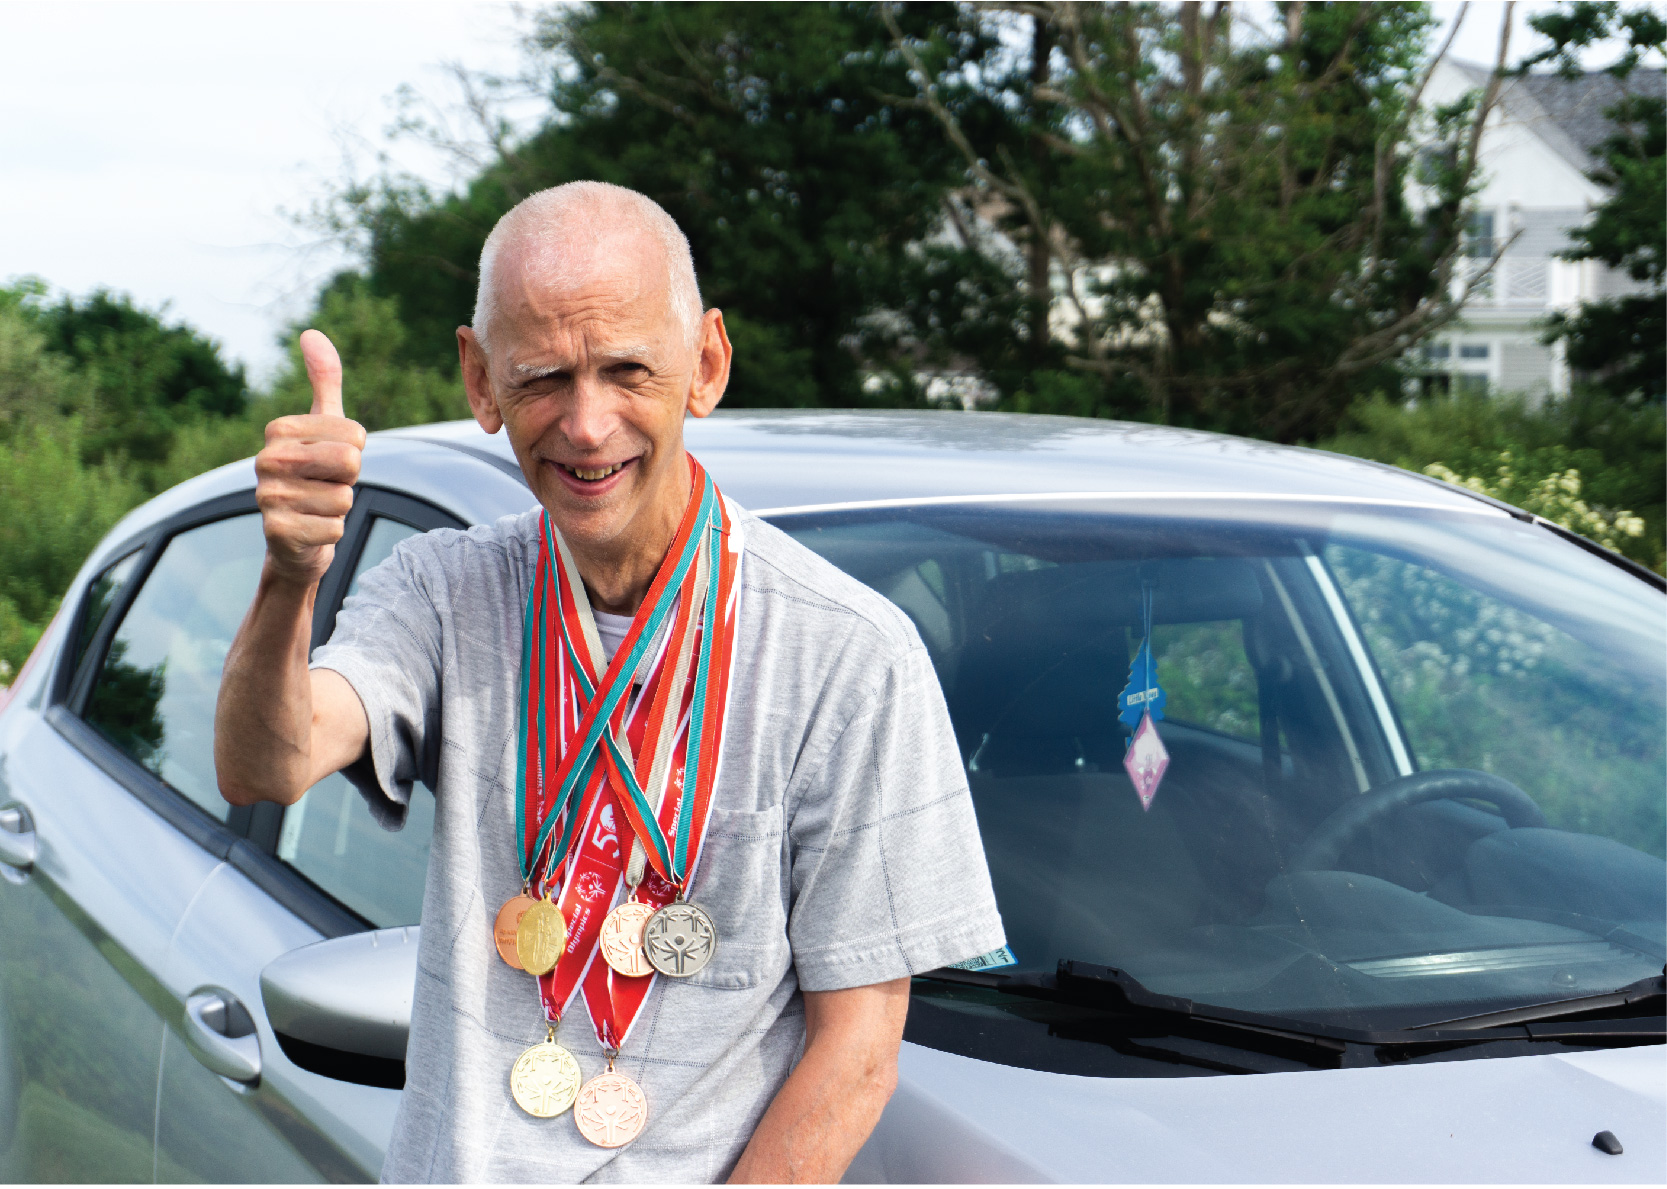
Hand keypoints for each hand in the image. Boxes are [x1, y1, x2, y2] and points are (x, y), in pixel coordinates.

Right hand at [255, 330, 365, 586]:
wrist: (295, 539)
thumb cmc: (316, 475)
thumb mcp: (325, 426)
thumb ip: (325, 382)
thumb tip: (311, 332)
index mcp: (278, 429)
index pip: (355, 434)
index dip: (355, 451)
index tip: (332, 460)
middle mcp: (265, 460)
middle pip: (351, 462)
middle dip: (350, 479)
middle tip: (328, 485)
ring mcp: (267, 497)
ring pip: (344, 498)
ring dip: (339, 507)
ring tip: (317, 507)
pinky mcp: (277, 532)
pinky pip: (335, 528)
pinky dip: (332, 532)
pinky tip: (312, 530)